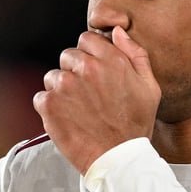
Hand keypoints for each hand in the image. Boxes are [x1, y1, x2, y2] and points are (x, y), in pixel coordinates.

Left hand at [33, 26, 160, 173]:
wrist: (118, 159)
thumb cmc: (135, 126)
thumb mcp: (149, 87)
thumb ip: (135, 53)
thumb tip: (118, 32)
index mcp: (110, 59)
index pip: (86, 39)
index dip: (89, 55)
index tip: (93, 72)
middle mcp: (85, 68)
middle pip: (68, 56)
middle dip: (75, 71)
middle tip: (87, 95)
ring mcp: (65, 85)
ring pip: (53, 76)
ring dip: (61, 90)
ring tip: (78, 110)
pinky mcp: (49, 104)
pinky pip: (41, 96)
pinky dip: (49, 107)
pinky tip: (66, 119)